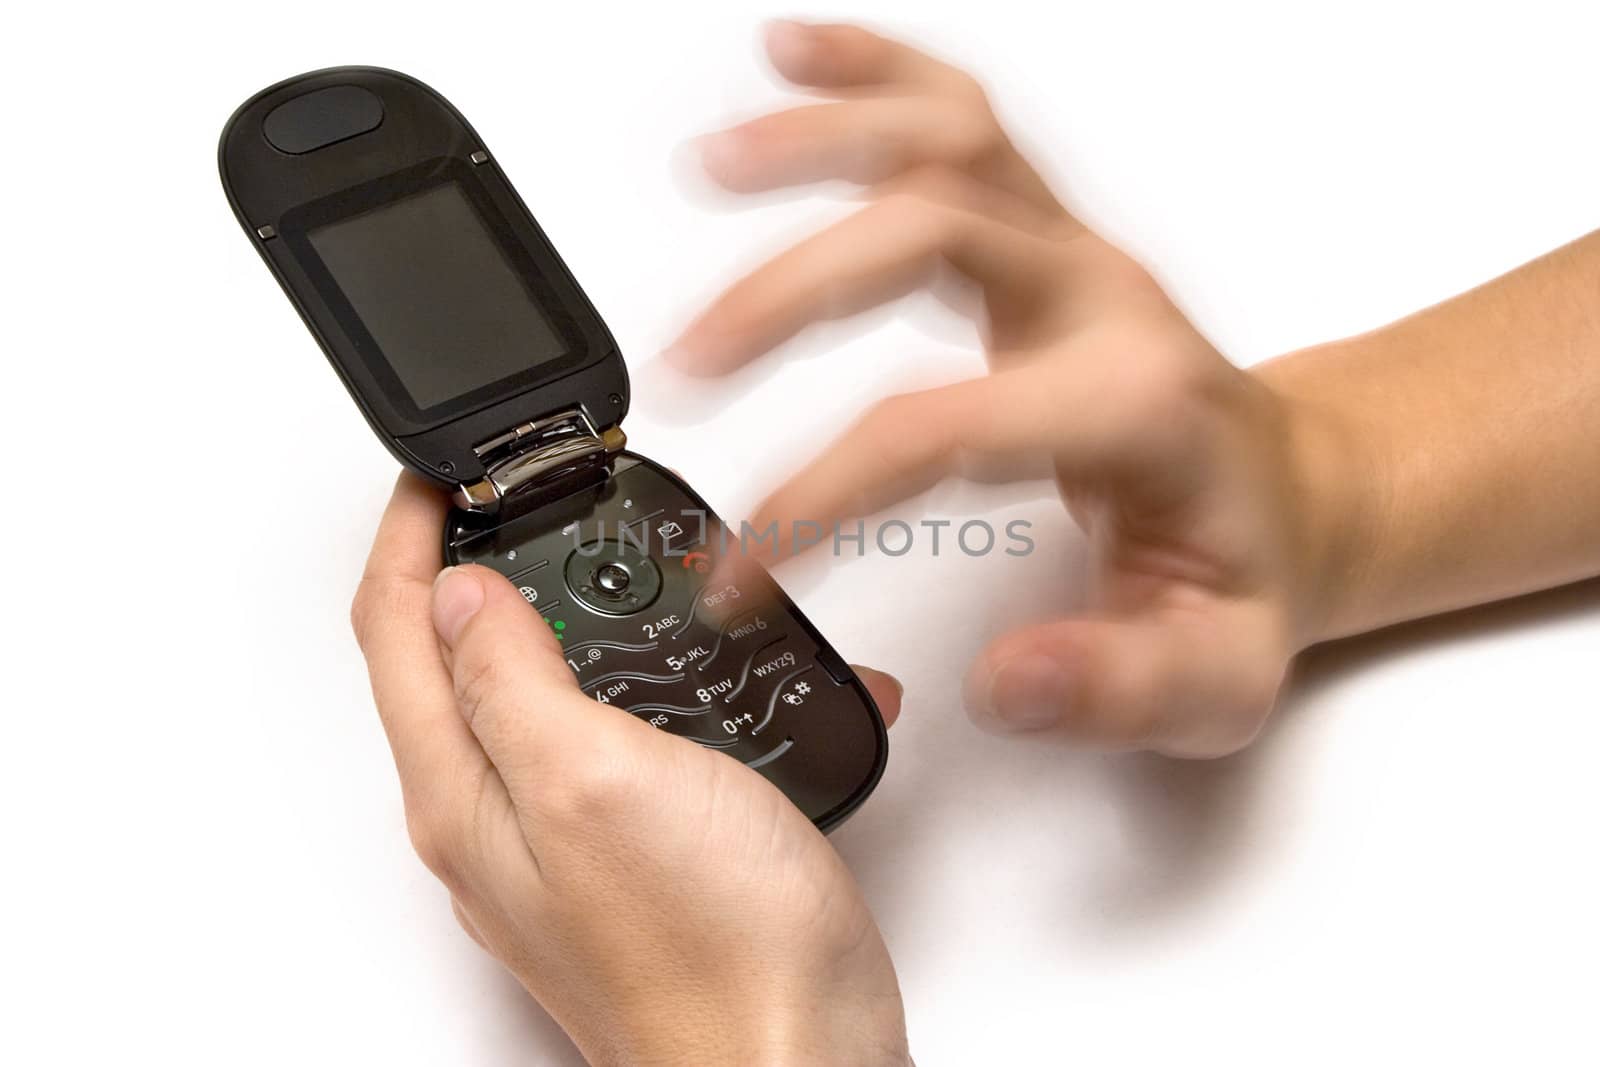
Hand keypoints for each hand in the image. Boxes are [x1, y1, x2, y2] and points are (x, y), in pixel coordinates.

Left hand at [351, 475, 910, 1064]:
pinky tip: (697, 666)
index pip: (393, 632)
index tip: (437, 469)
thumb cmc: (712, 950)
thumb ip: (511, 683)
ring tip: (601, 556)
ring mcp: (564, 838)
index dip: (403, 533)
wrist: (798, 1060)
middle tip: (509, 498)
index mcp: (467, 795)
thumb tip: (456, 595)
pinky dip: (645, 679)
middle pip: (447, 659)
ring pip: (536, 692)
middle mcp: (499, 819)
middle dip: (470, 562)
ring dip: (564, 613)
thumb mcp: (594, 781)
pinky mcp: (635, 848)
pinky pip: (615, 736)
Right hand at [668, 21, 1367, 755]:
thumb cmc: (1243, 574)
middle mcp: (1103, 300)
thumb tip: (1008, 679)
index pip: (938, 426)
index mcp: (1134, 406)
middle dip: (793, 291)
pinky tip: (797, 54)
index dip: (819, 493)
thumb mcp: (1216, 674)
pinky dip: (876, 74)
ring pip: (947, 139)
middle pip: (934, 232)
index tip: (744, 564)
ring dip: (824, 135)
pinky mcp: (1047, 233)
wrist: (1288, 498)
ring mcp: (1073, 251)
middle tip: (693, 362)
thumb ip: (1118, 683)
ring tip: (715, 161)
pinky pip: (963, 121)